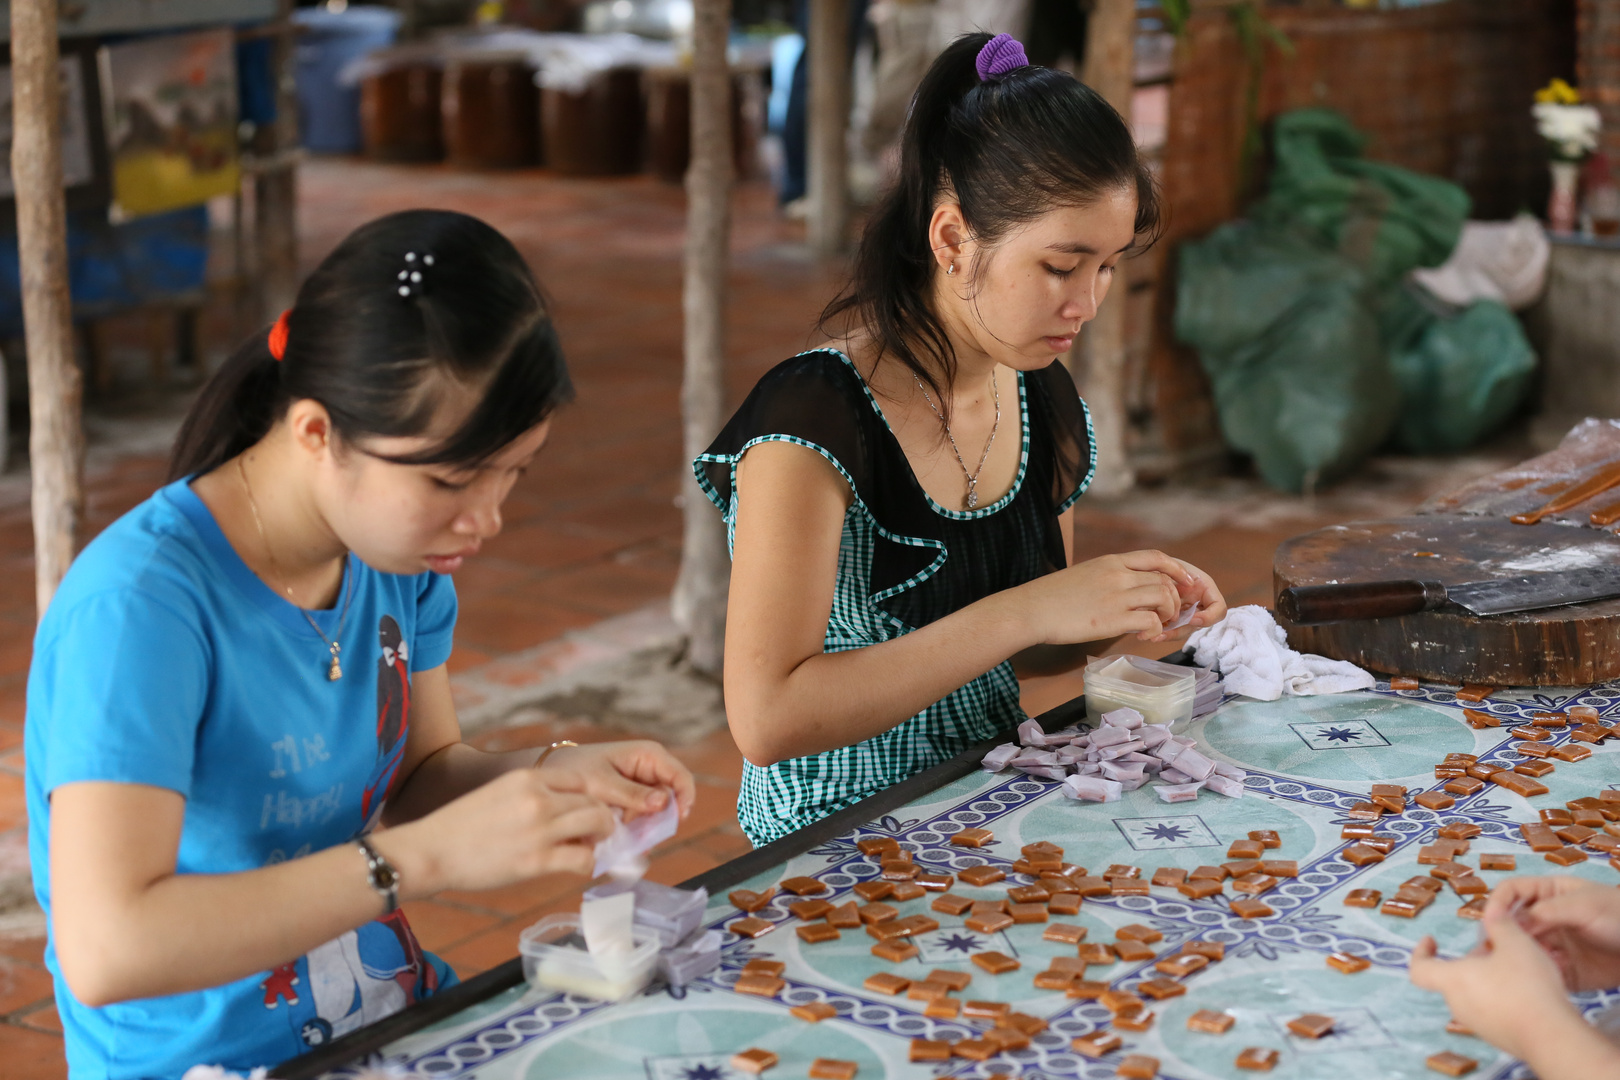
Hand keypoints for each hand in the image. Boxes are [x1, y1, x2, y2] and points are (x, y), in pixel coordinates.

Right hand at [381, 769, 616, 894]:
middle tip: (595, 834)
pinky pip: (583, 859)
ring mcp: (540, 829)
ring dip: (600, 838)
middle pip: (595, 801)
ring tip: (587, 848)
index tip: (596, 810)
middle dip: (602, 818)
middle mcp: (538, 798)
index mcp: (527, 777)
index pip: (583, 779)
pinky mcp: (537, 860)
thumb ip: (532, 795)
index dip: (596, 796)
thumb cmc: (460, 827)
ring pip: (598, 824)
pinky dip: (587, 864)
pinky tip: (576, 867)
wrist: (429, 852)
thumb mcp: (498, 793)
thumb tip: (565, 809)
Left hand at [537, 739, 695, 821]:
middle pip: (671, 800)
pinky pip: (643, 817)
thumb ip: (632, 794)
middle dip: (656, 820)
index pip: (681, 778)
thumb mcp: (602, 784)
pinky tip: (618, 834)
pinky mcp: (634, 799)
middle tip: (635, 834)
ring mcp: (644, 785)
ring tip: (620, 834)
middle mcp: (651, 769)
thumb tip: (663, 803)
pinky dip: (633, 828)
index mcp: (649, 755)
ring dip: (643, 827)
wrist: (554, 772)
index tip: (675, 822)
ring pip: (657, 813)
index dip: (684, 800)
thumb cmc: (576, 770)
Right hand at [1014, 550, 1221, 645]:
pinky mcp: (1111, 619)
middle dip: (1175, 598)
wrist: (1030, 610)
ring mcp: (1115, 596)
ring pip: (1163, 597)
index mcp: (1110, 561)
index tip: (1185, 582)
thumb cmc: (1051, 597)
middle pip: (1164, 579)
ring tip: (1157, 625)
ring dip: (1167, 614)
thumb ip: (1107, 577)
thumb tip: (1124, 588)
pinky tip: (1143, 636)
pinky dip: (1154, 629)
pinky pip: (1150, 621)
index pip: (1156, 557)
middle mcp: (1117, 574)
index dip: (1177, 569)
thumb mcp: (1084, 575)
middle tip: (1169, 615)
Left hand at [1148, 556, 1226, 644]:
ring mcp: (1186, 612)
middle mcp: (1198, 603)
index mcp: (1205, 589)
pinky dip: (1161, 634)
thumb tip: (1183, 600)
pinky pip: (1170, 631)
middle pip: (1198, 625)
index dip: (1209, 617)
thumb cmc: (1162, 563)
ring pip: (1183, 631)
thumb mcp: (1172, 567)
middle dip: (1182, 630)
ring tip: (1155, 636)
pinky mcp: (1172, 619)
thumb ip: (1178, 580)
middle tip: (1165, 633)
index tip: (1192, 619)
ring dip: (1170, 634)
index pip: (1219, 609)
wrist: (1147, 566)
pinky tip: (1150, 635)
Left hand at [1408, 905, 1579, 1062]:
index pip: (1419, 969)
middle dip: (1474, 960)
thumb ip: (1500, 924)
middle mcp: (1459, 1005)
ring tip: (1520, 966)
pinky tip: (1531, 990)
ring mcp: (1479, 1025)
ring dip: (1491, 977)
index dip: (1421, 952)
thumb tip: (1493, 912)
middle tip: (1498, 948)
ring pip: (1476, 994)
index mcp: (1453, 980)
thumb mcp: (1515, 943)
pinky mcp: (1499, 1038)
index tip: (1431, 939)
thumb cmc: (1527, 985)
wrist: (1553, 1037)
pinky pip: (1493, 1011)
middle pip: (1456, 978)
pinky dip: (1504, 997)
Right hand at [1487, 875, 1619, 990]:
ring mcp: (1554, 945)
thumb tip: (1505, 922)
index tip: (1491, 923)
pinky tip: (1541, 980)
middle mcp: (1546, 918)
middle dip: (1501, 936)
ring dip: (1517, 958)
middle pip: (1511, 924)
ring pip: (1522, 950)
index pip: (1511, 892)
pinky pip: (1541, 973)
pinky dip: (1537, 977)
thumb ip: (1545, 911)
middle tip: (1494, 952)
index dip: (1497, 903)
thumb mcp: (1584, 905)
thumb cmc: (1619, 917)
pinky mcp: (1565, 971)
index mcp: (1549, 893)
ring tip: (1516, 969)